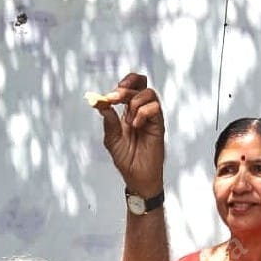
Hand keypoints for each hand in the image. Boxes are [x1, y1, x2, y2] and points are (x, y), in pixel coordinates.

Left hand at [95, 72, 165, 197]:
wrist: (136, 176)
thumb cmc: (126, 159)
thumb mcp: (111, 139)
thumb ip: (109, 121)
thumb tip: (102, 104)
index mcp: (128, 111)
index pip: (130, 87)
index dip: (123, 83)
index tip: (110, 93)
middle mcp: (141, 111)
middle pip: (141, 83)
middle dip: (126, 87)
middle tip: (115, 97)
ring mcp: (151, 117)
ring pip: (149, 93)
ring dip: (134, 102)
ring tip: (129, 120)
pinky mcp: (158, 125)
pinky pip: (155, 108)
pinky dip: (143, 113)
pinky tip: (136, 125)